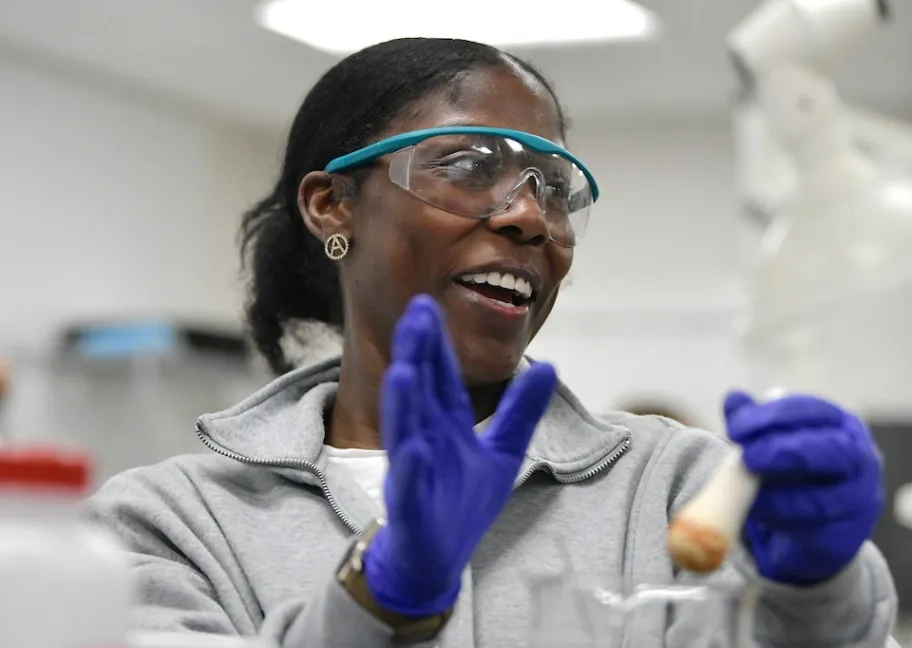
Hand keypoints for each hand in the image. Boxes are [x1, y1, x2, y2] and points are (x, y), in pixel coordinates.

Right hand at [363, 295, 557, 615]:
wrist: (435, 559)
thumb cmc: (461, 502)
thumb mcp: (503, 451)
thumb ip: (521, 410)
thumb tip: (550, 365)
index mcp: (446, 424)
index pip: (440, 376)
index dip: (435, 342)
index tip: (429, 304)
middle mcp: (425, 439)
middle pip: (421, 391)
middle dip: (418, 354)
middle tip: (416, 313)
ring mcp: (414, 472)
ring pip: (407, 430)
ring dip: (405, 402)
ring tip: (404, 371)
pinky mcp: (411, 507)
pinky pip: (409, 486)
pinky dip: (410, 468)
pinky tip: (414, 448)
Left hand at [724, 391, 883, 585]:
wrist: (812, 522)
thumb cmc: (790, 468)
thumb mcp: (772, 440)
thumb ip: (752, 419)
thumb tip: (734, 398)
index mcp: (841, 425)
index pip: (812, 411)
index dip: (772, 417)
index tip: (735, 428)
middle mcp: (860, 459)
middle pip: (830, 451)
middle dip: (782, 452)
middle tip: (746, 457)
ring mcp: (859, 499)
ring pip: (822, 498)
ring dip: (777, 495)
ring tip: (745, 489)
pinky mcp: (848, 535)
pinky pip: (815, 531)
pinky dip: (781, 520)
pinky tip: (756, 511)